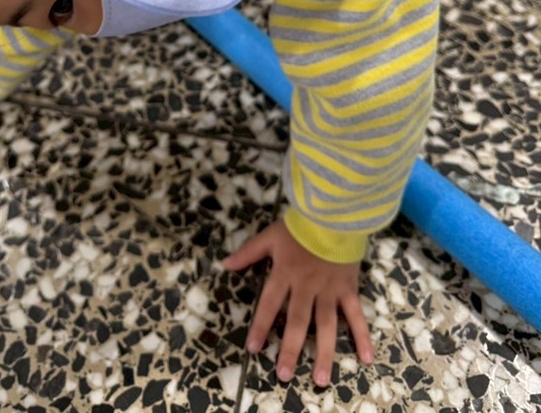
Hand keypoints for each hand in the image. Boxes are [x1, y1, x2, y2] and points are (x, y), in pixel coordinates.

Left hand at [223, 220, 372, 386]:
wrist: (334, 212)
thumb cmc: (300, 225)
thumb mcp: (269, 235)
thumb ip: (249, 252)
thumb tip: (225, 265)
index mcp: (285, 273)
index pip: (269, 303)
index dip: (260, 325)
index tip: (253, 349)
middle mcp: (307, 286)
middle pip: (297, 321)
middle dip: (290, 349)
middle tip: (284, 375)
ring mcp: (330, 290)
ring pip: (326, 325)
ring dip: (323, 353)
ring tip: (319, 379)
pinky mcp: (349, 289)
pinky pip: (356, 315)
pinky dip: (362, 336)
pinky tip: (365, 359)